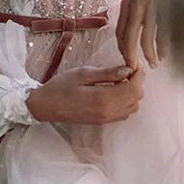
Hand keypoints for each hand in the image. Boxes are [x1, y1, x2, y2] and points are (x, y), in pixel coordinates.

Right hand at [26, 64, 144, 124]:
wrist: (46, 106)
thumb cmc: (61, 87)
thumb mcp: (83, 74)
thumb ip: (108, 73)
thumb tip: (128, 70)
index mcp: (103, 98)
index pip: (134, 87)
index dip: (138, 74)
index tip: (132, 63)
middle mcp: (108, 111)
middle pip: (136, 97)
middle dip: (136, 82)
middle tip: (126, 68)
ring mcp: (106, 118)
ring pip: (133, 106)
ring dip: (132, 92)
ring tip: (120, 79)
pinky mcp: (103, 121)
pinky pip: (124, 113)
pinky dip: (126, 101)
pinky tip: (115, 90)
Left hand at [115, 0, 174, 70]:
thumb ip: (139, 8)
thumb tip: (139, 27)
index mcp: (127, 2)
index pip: (120, 33)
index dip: (124, 49)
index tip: (128, 60)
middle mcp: (134, 6)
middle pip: (128, 40)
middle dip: (132, 57)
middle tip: (137, 69)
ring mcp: (150, 7)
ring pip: (144, 40)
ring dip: (149, 54)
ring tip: (154, 63)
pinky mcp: (164, 7)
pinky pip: (161, 32)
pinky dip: (162, 46)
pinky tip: (165, 53)